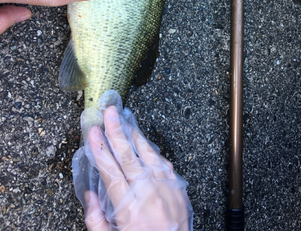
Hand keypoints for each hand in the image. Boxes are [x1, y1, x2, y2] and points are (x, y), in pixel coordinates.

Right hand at [73, 90, 193, 230]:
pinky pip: (162, 161)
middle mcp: (147, 193)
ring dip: (133, 134)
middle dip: (116, 131)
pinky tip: (142, 138)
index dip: (100, 150)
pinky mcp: (177, 186)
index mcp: (129, 209)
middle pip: (128, 156)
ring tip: (123, 117)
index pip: (110, 172)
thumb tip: (90, 195)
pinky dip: (150, 148)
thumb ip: (97, 220)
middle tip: (108, 112)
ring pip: (146, 153)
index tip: (92, 133)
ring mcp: (165, 187)